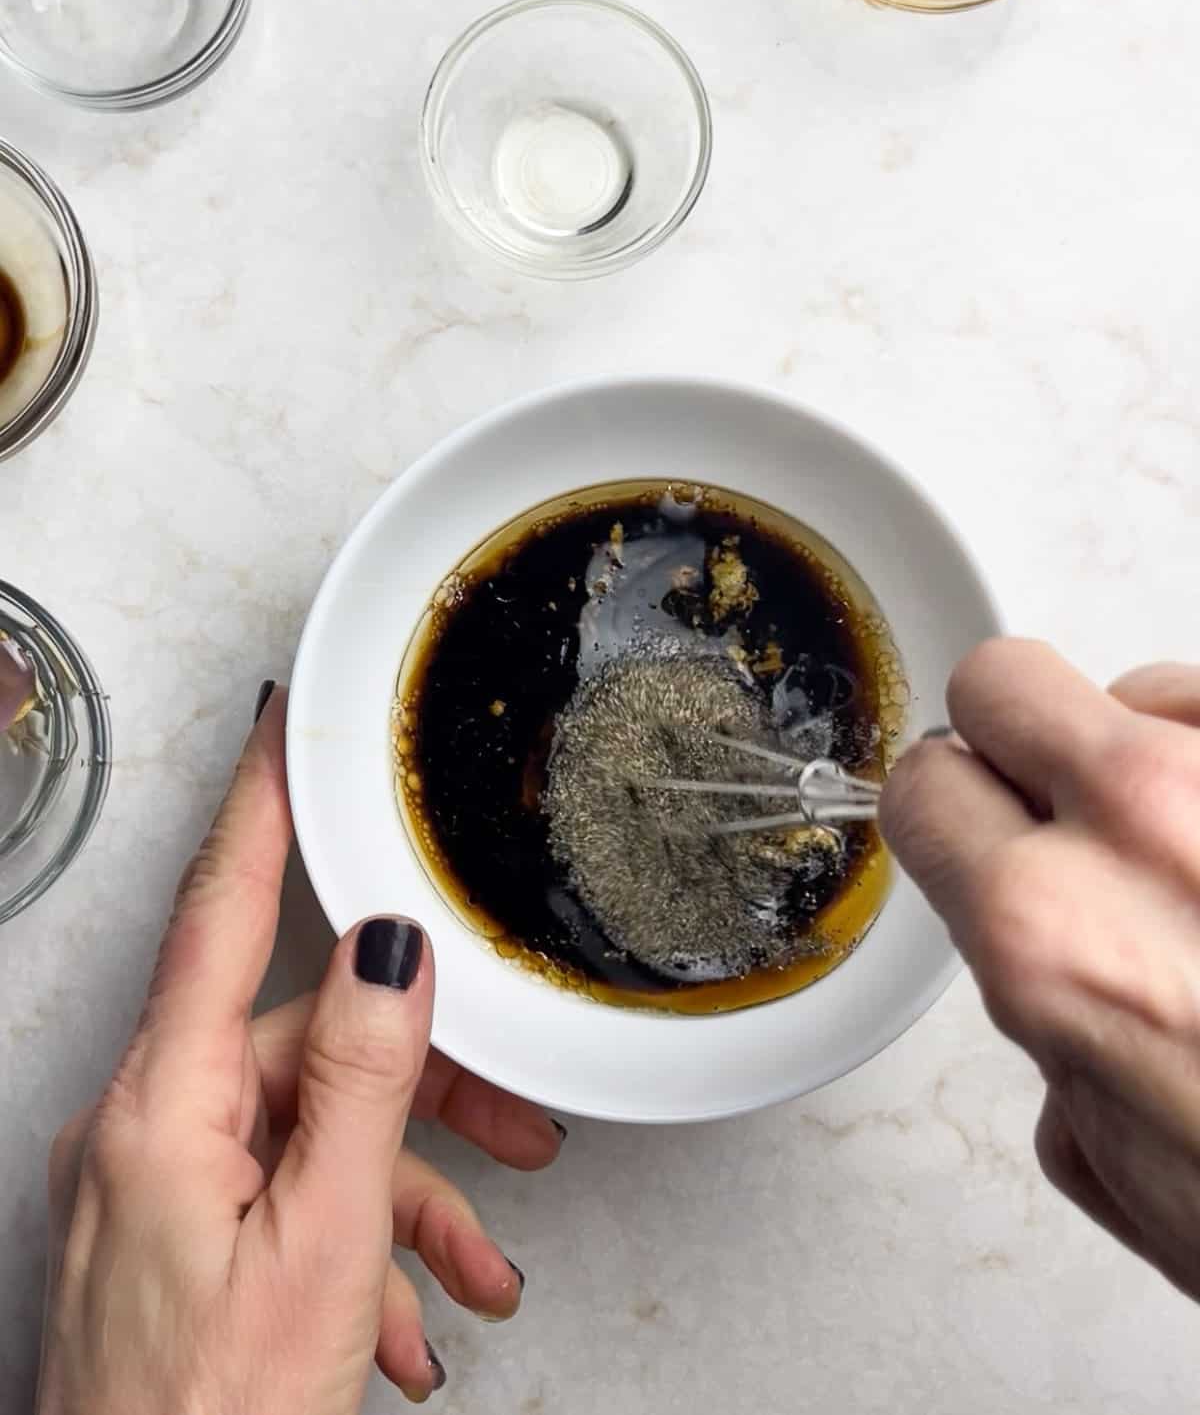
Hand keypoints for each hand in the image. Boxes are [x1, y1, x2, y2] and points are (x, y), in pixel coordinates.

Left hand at [38, 688, 563, 1413]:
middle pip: (304, 1039)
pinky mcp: (170, 1233)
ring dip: (403, 1189)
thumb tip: (387, 949)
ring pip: (306, 1124)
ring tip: (473, 1271)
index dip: (259, 805)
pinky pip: (279, 1191)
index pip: (218, 909)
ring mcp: (153, 1184)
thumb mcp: (320, 1247)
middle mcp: (143, 1129)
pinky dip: (356, 1237)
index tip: (284, 725)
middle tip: (515, 1128)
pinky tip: (410, 1316)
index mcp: (161, 1109)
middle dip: (421, 1087)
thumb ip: (360, 1081)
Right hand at [880, 642, 1199, 1300]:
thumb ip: (1064, 1058)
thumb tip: (1072, 1021)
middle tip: (1060, 799)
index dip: (949, 818)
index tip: (973, 828)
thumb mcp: (1144, 1179)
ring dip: (1159, 752)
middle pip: (1002, 680)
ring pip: (1149, 682)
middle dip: (1014, 736)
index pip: (925, 789)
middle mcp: (1145, 823)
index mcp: (1052, 932)